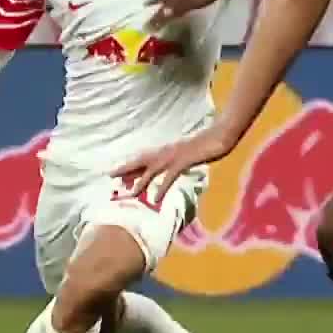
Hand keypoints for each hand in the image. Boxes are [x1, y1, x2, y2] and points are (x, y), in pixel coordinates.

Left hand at [112, 129, 232, 207]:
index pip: (145, 158)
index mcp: (167, 149)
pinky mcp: (184, 160)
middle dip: (126, 168)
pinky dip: (162, 187)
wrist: (221, 135)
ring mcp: (174, 155)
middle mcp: (167, 151)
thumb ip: (179, 158)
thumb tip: (172, 166)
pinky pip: (170, 176)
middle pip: (142, 161)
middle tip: (110, 175)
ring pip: (152, 170)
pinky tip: (155, 198)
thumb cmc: (208, 143)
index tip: (117, 173)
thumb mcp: (189, 151)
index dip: (131, 166)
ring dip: (140, 181)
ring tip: (130, 193)